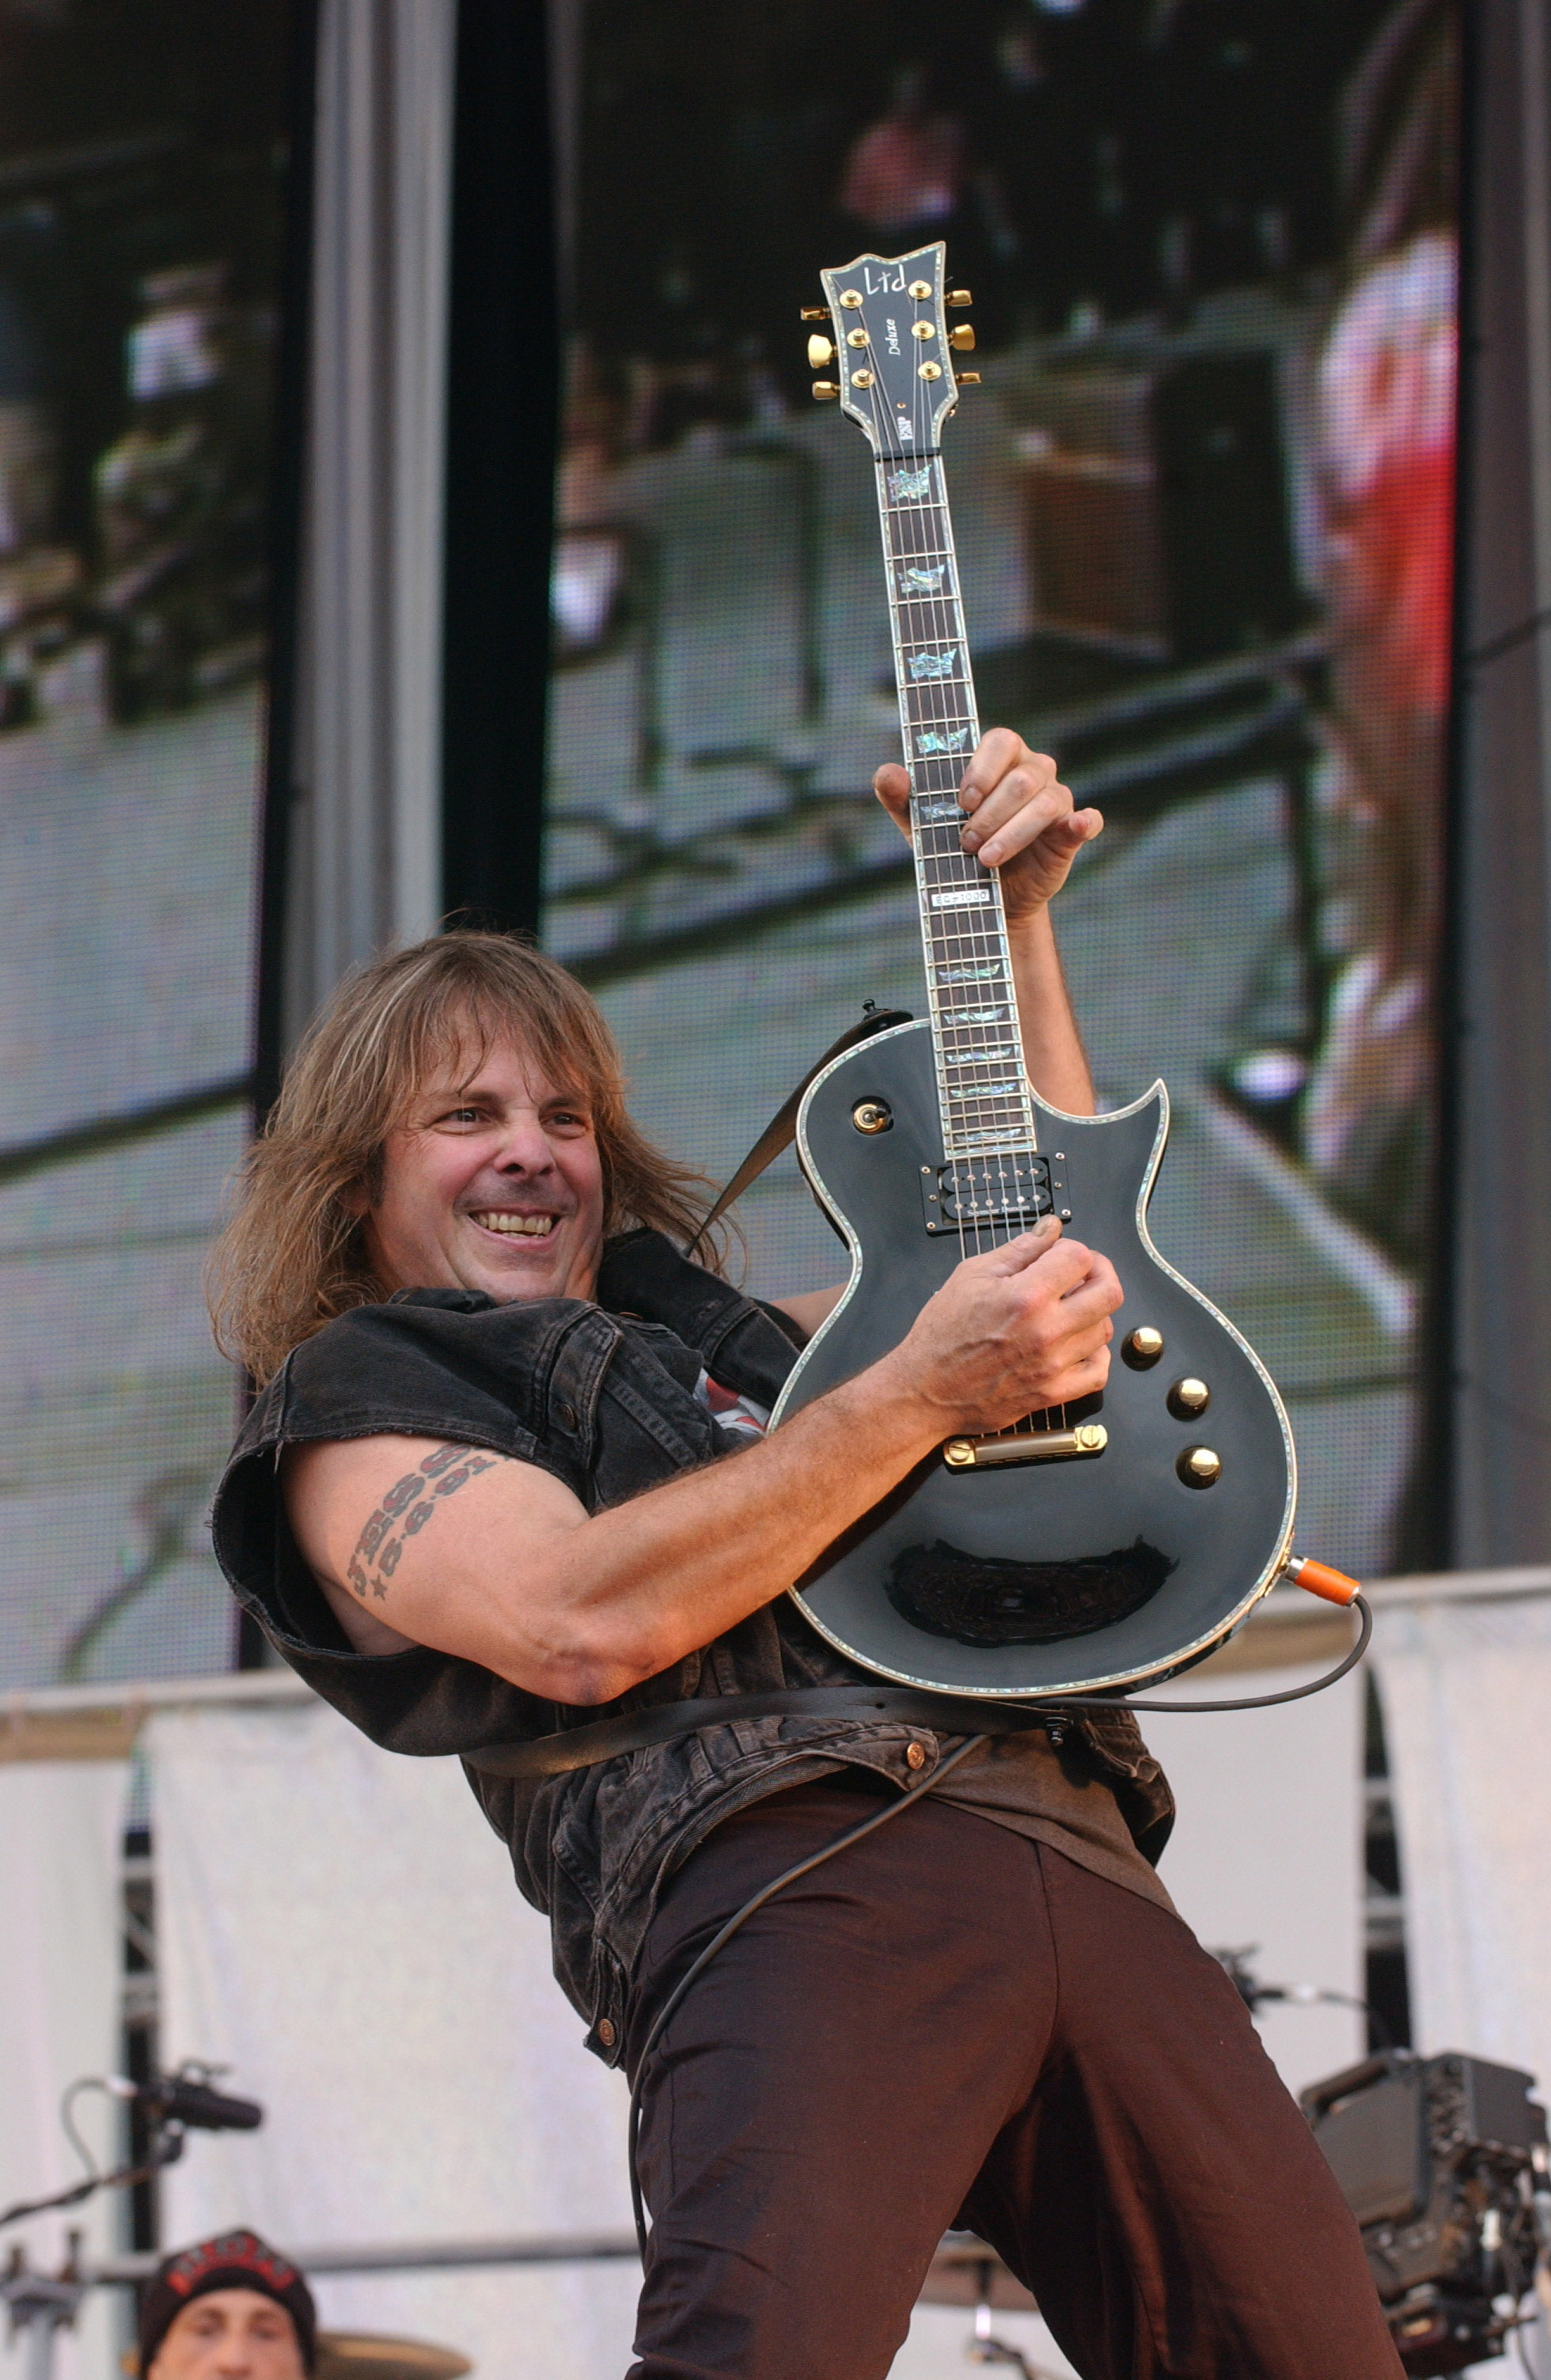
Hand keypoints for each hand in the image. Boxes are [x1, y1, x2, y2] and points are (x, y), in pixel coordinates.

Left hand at [873, 726, 1101, 923]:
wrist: (981, 898)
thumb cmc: (952, 849)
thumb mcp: (920, 825)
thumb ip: (901, 797)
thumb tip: (888, 773)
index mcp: (1000, 758)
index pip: (1002, 740)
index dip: (983, 768)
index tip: (962, 801)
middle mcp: (1033, 771)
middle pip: (1021, 778)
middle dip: (991, 814)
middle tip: (966, 843)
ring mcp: (1056, 800)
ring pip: (1046, 802)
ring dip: (1013, 833)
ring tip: (985, 859)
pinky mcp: (1070, 832)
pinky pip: (1087, 820)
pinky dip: (1084, 822)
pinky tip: (1077, 826)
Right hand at [884, 1219, 1121, 1434]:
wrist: (926, 1390)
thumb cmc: (942, 1334)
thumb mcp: (971, 1276)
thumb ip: (1019, 1249)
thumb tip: (1050, 1228)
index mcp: (1026, 1296)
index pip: (1080, 1257)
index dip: (1072, 1249)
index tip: (1059, 1255)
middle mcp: (1047, 1331)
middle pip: (1109, 1292)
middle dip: (1100, 1274)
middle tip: (1083, 1274)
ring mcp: (1054, 1365)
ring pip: (1105, 1329)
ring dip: (1094, 1313)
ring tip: (1070, 1310)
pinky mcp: (1053, 1393)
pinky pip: (1099, 1372)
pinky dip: (1096, 1354)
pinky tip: (1077, 1344)